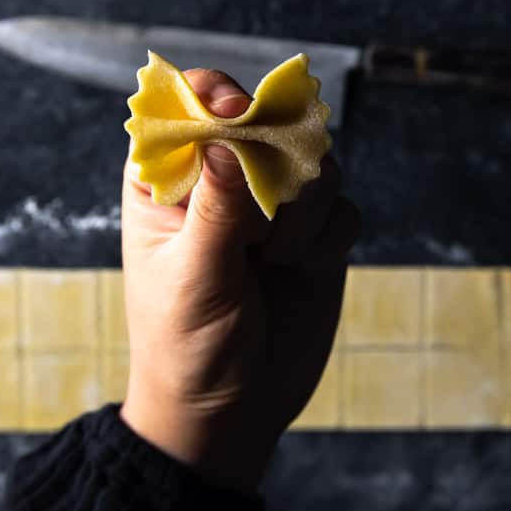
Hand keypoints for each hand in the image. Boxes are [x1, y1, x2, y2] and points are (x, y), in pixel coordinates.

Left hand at [119, 68, 359, 492]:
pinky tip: (296, 271)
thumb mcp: (192, 279)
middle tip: (259, 217)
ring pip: (314, 161)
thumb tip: (231, 141)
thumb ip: (217, 209)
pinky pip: (341, 208)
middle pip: (267, 120)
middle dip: (273, 161)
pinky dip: (324, 238)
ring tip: (271, 259)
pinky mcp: (316, 237)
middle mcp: (224, 181)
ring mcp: (273, 206)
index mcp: (168, 179)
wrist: (230, 412)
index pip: (189, 104)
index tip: (233, 114)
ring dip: (300, 209)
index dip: (215, 97)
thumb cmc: (185, 345)